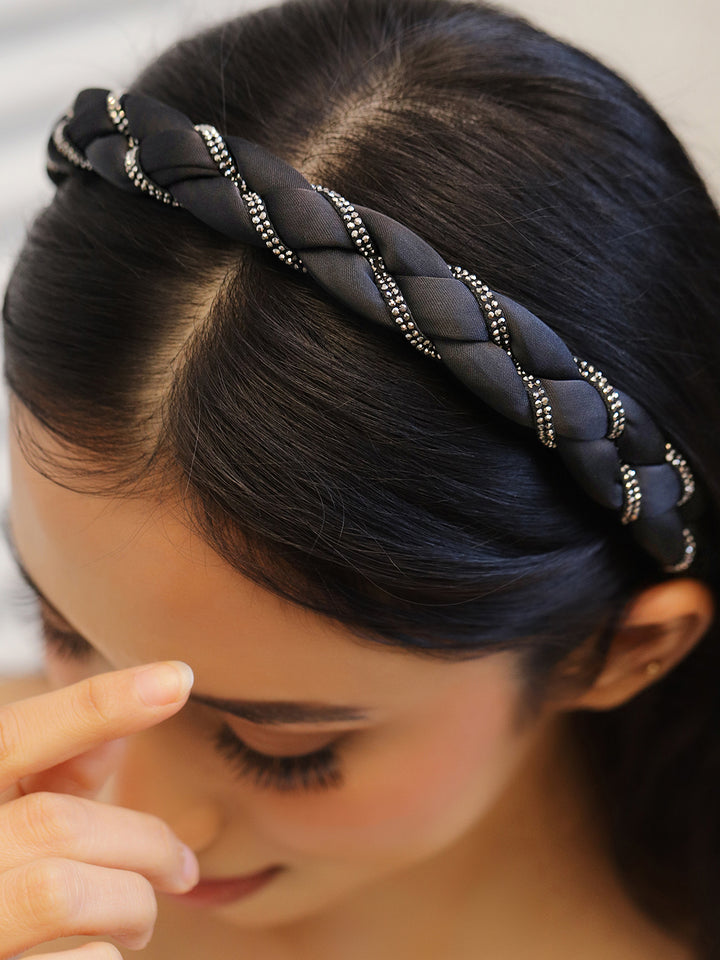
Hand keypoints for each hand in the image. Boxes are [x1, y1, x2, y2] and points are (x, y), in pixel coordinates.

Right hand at [0, 661, 198, 958]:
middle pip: (57, 822)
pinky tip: (105, 955)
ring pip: (59, 891)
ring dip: (129, 902)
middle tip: (182, 868)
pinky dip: (99, 958)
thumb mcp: (1, 811)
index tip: (178, 678)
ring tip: (142, 920)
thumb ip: (50, 771)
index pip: (14, 736)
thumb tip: (124, 722)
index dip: (96, 704)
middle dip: (143, 842)